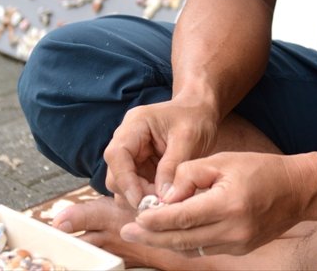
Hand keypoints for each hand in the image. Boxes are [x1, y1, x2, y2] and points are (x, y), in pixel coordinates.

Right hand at [103, 96, 219, 207]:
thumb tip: (162, 197)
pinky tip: (164, 199)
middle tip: (158, 205)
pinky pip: (136, 187)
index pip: (116, 155)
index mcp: (135, 124)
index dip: (125, 180)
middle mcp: (127, 139)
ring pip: (123, 184)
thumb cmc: (196, 117)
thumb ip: (172, 166)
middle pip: (115, 174)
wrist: (201, 111)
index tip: (141, 201)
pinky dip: (147, 196)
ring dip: (140, 197)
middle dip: (134, 192)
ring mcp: (132, 154)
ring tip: (164, 202)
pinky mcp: (140, 166)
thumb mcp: (188, 138)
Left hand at [120, 151, 309, 255]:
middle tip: (128, 230)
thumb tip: (167, 195)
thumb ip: (191, 173)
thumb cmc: (260, 169)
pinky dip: (186, 242)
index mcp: (227, 204)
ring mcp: (237, 244)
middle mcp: (232, 230)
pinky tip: (171, 233)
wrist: (297, 190)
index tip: (136, 217)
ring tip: (143, 232)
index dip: (155, 219)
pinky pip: (205, 249)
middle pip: (182, 239)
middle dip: (152, 236)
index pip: (182, 217)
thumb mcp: (223, 159)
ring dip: (166, 241)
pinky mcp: (240, 249)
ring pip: (191, 248)